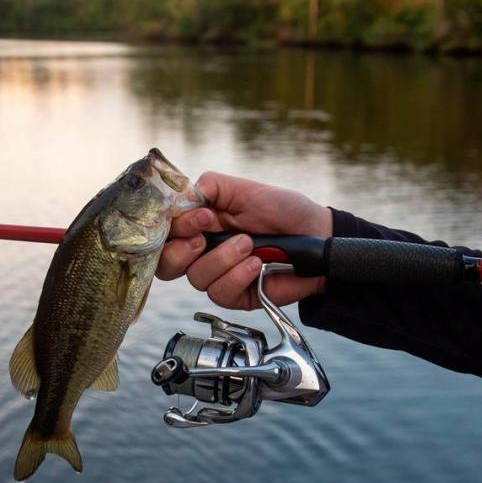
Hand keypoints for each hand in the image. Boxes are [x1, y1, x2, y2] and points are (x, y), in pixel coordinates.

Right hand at [157, 172, 331, 309]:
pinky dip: (238, 276)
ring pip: (195, 278)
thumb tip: (180, 198)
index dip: (172, 229)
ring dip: (222, 259)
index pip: (164, 233)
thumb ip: (209, 187)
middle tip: (204, 238)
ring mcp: (217, 274)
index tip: (199, 218)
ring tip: (249, 245)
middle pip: (166, 264)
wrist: (317, 236)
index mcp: (197, 225)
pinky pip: (220, 292)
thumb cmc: (282, 210)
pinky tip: (257, 265)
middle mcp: (201, 251)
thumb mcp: (243, 189)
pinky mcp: (234, 295)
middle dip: (181, 252)